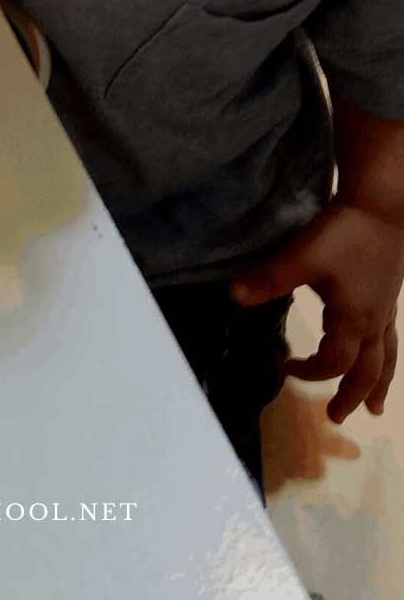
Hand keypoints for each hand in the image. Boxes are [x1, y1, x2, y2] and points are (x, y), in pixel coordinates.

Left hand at [229, 198, 402, 422]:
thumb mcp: (301, 258)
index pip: (333, 362)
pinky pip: (391, 335)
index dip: (310, 372)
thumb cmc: (344, 233)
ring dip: (378, 383)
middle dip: (351, 395)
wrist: (382, 203)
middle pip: (368, 371)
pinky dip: (385, 353)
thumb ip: (268, 280)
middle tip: (339, 418)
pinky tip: (378, 345)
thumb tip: (233, 298)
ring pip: (387, 356)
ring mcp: (386, 307)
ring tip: (376, 406)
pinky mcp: (390, 290)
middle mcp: (375, 320)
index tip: (286, 368)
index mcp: (353, 320)